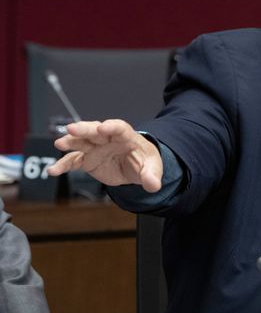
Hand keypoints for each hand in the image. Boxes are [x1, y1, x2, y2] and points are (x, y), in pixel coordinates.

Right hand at [47, 120, 162, 192]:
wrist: (136, 168)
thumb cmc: (145, 162)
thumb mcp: (152, 168)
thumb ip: (151, 176)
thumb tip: (154, 185)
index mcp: (127, 137)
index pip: (120, 128)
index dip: (112, 127)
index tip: (103, 127)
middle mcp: (108, 139)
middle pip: (96, 131)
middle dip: (85, 129)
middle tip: (72, 128)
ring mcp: (96, 148)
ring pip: (82, 142)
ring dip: (71, 141)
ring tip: (60, 143)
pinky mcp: (88, 159)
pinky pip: (74, 161)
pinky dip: (64, 165)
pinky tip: (54, 170)